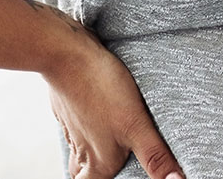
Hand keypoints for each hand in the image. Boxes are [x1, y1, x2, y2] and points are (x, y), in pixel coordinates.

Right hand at [43, 27, 184, 178]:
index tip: (120, 177)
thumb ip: (155, 156)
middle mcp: (82, 150)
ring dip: (88, 155)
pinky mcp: (67, 107)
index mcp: (99, 162)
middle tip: (112, 169)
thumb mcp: (136, 125)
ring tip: (105, 149)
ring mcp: (71, 128)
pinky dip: (84, 128)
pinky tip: (96, 116)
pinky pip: (73, 126)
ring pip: (77, 152)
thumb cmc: (101, 89)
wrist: (67, 54)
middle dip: (94, 176)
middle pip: (83, 175)